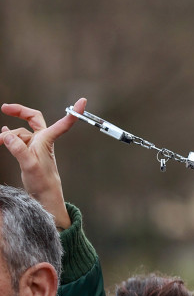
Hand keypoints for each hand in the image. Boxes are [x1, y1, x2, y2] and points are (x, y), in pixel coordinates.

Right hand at [0, 98, 84, 229]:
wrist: (43, 194)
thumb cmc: (43, 181)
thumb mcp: (29, 165)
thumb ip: (18, 149)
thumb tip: (6, 135)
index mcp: (48, 140)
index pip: (64, 122)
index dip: (74, 112)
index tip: (82, 101)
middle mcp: (42, 139)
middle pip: (33, 118)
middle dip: (20, 111)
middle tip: (5, 107)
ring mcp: (35, 145)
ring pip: (20, 132)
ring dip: (8, 134)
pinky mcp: (29, 151)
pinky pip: (17, 139)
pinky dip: (9, 136)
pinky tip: (3, 134)